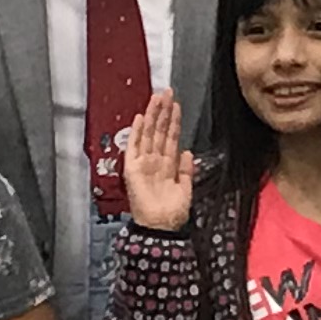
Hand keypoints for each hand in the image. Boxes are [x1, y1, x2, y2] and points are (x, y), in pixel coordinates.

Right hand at [118, 93, 193, 234]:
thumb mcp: (186, 189)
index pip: (170, 138)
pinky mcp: (132, 168)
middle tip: (167, 93)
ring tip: (158, 98)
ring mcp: (143, 163)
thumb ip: (187, 170)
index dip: (174, 122)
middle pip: (159, 131)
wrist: (160, 226)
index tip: (177, 105)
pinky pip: (134, 146)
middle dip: (164, 112)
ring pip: (149, 134)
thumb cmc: (173, 213)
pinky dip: (137, 132)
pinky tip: (141, 118)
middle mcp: (155, 161)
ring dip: (153, 116)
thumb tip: (188, 152)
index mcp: (167, 166)